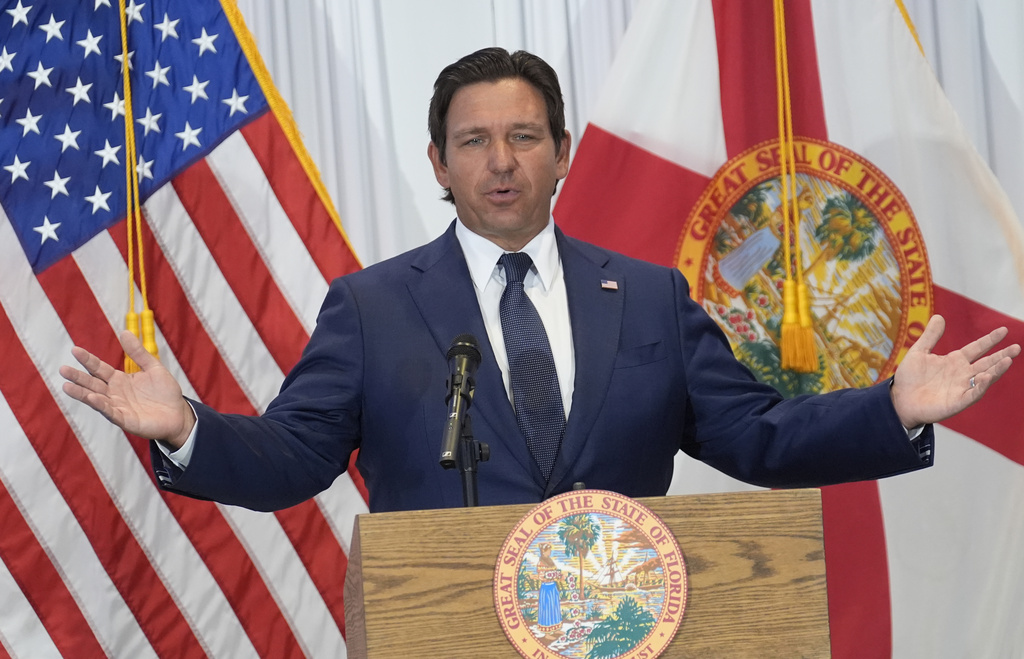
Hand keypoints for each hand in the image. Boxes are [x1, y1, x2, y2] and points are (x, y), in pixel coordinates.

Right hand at [60, 330, 195, 447]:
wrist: (179, 414)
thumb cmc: (165, 392)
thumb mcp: (153, 368)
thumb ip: (139, 353)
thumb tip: (124, 332)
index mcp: (119, 380)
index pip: (99, 369)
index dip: (88, 360)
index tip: (75, 350)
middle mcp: (115, 394)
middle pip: (92, 383)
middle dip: (78, 377)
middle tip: (63, 369)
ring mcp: (118, 407)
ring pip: (96, 399)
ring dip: (82, 393)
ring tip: (67, 385)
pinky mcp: (125, 420)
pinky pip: (110, 412)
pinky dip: (100, 405)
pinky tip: (91, 397)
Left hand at [891, 315, 1019, 428]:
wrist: (899, 399)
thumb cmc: (909, 378)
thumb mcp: (918, 352)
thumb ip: (930, 336)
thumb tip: (938, 316)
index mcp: (955, 361)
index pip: (977, 348)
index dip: (990, 340)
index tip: (1004, 330)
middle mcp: (962, 374)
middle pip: (986, 363)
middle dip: (1002, 355)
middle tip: (1017, 347)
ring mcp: (961, 388)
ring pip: (984, 378)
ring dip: (996, 370)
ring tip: (1008, 360)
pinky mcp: (957, 402)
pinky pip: (972, 394)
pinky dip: (980, 386)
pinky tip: (985, 377)